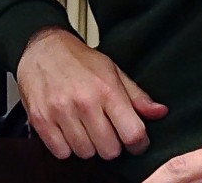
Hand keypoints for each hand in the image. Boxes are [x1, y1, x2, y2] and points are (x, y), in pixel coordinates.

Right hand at [16, 27, 167, 160]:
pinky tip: (68, 128)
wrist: (43, 48)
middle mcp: (85, 102)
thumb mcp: (113, 71)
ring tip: (85, 125)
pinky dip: (66, 146)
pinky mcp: (41, 120)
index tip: (136, 141)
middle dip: (111, 144)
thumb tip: (160, 112)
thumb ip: (137, 96)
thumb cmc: (80, 60)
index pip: (132, 133)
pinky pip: (62, 153)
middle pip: (110, 150)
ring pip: (85, 153)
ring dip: (88, 145)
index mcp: (107, 89)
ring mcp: (61, 112)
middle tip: (106, 129)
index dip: (139, 143)